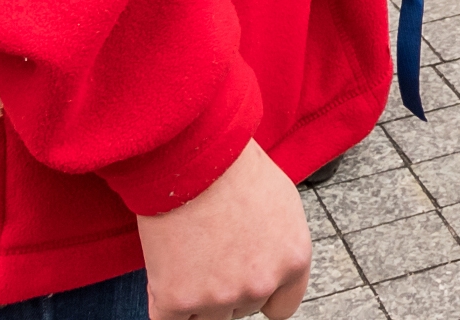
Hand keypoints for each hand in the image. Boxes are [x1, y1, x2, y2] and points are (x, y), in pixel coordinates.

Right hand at [135, 141, 310, 319]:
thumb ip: (279, 246)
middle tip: (211, 251)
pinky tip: (166, 272)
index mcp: (294, 259)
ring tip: (190, 254)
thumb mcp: (282, 205)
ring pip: (207, 318)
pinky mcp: (177, 301)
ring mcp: (219, 297)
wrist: (191, 156)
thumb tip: (271, 265)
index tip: (245, 279)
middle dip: (227, 287)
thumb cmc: (235, 169)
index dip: (262, 294)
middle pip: (241, 309)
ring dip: (196, 296)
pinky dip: (165, 303)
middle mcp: (261, 284)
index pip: (282, 307)